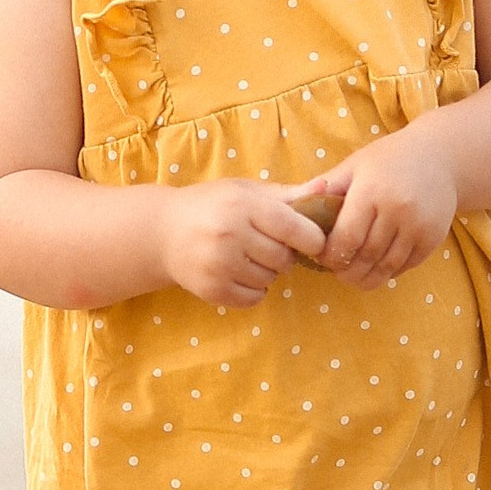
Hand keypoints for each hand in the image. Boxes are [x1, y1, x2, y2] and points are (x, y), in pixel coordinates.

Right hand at [155, 182, 326, 310]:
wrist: (163, 232)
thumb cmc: (212, 205)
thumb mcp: (246, 191)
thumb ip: (288, 194)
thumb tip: (327, 190)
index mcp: (242, 205)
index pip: (294, 228)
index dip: (312, 238)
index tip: (312, 240)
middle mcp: (230, 234)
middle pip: (284, 259)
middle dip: (284, 254)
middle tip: (268, 245)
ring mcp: (219, 265)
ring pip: (270, 280)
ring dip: (268, 272)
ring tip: (249, 257)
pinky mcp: (211, 290)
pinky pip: (254, 299)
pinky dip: (253, 290)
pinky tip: (239, 273)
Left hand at [290, 125, 458, 286]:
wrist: (440, 157)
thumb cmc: (388, 160)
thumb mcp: (355, 165)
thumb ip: (326, 188)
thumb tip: (293, 209)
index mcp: (372, 191)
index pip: (345, 238)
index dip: (330, 255)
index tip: (322, 257)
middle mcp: (397, 210)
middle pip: (365, 256)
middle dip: (346, 271)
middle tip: (335, 272)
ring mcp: (418, 226)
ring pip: (386, 267)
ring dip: (366, 277)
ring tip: (353, 275)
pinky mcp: (433, 238)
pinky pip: (405, 266)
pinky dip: (388, 272)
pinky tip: (376, 268)